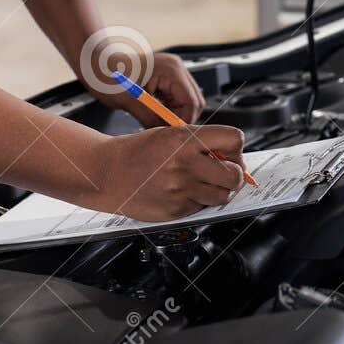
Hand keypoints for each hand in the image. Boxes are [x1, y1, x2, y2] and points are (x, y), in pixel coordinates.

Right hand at [88, 124, 245, 220]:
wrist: (107, 173)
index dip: (236, 147)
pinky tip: (184, 191)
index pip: (234, 139)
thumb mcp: (170, 134)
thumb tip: (230, 156)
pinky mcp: (176, 210)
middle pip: (235, 174)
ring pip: (223, 195)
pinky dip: (199, 201)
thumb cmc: (137, 151)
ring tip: (204, 182)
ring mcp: (181, 190)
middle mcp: (185, 164)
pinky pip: (202, 207)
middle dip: (234, 173)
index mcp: (185, 139)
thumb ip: (201, 143)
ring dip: (219, 190)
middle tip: (224, 170)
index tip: (230, 151)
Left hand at [92, 50, 205, 126]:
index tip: (170, 135)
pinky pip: (176, 99)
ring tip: (155, 122)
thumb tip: (165, 136)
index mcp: (170, 69)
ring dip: (174, 115)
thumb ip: (150, 118)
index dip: (183, 121)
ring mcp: (172, 72)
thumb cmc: (106, 75)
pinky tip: (153, 114)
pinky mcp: (165, 78)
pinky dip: (168, 110)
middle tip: (163, 131)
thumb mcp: (128, 101)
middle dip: (181, 119)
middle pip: (194, 102)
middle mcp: (175, 68)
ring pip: (186, 102)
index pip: (192, 102)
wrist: (94, 62)